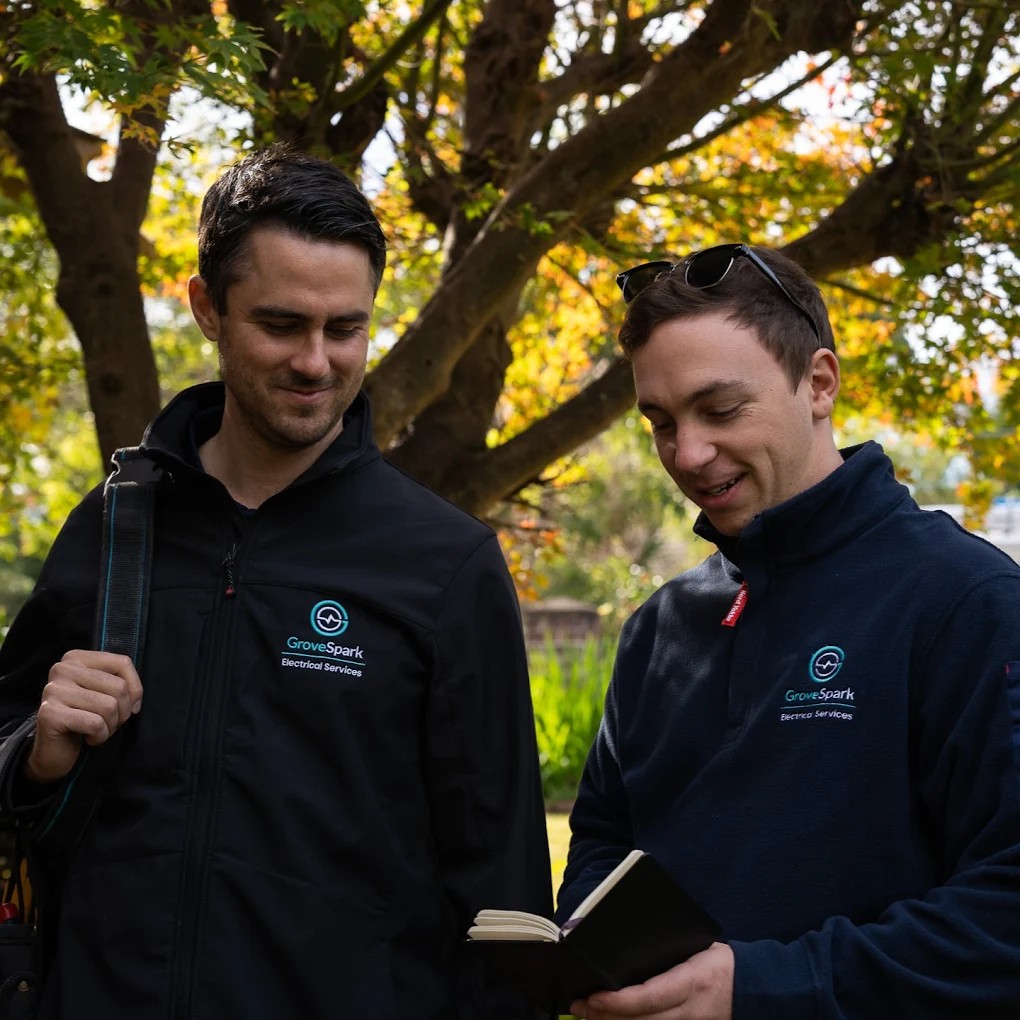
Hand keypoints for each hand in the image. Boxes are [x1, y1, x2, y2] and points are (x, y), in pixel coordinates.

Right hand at [26, 650, 142, 783]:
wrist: (54, 751)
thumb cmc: (84, 719)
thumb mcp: (104, 695)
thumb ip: (121, 684)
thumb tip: (136, 696)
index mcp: (76, 659)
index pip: (122, 662)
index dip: (135, 689)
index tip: (131, 706)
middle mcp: (62, 669)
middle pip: (119, 686)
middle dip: (122, 712)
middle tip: (109, 722)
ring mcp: (54, 690)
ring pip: (109, 706)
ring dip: (111, 726)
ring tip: (97, 730)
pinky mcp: (50, 714)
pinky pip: (95, 724)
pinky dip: (99, 736)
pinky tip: (88, 738)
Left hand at [570, 942, 733, 1019]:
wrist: (753, 989)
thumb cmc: (719, 963)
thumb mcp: (695, 949)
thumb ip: (667, 955)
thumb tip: (626, 949)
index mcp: (691, 982)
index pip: (648, 997)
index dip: (617, 1002)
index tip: (593, 997)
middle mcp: (690, 1011)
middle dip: (606, 1017)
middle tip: (580, 1007)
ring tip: (590, 1016)